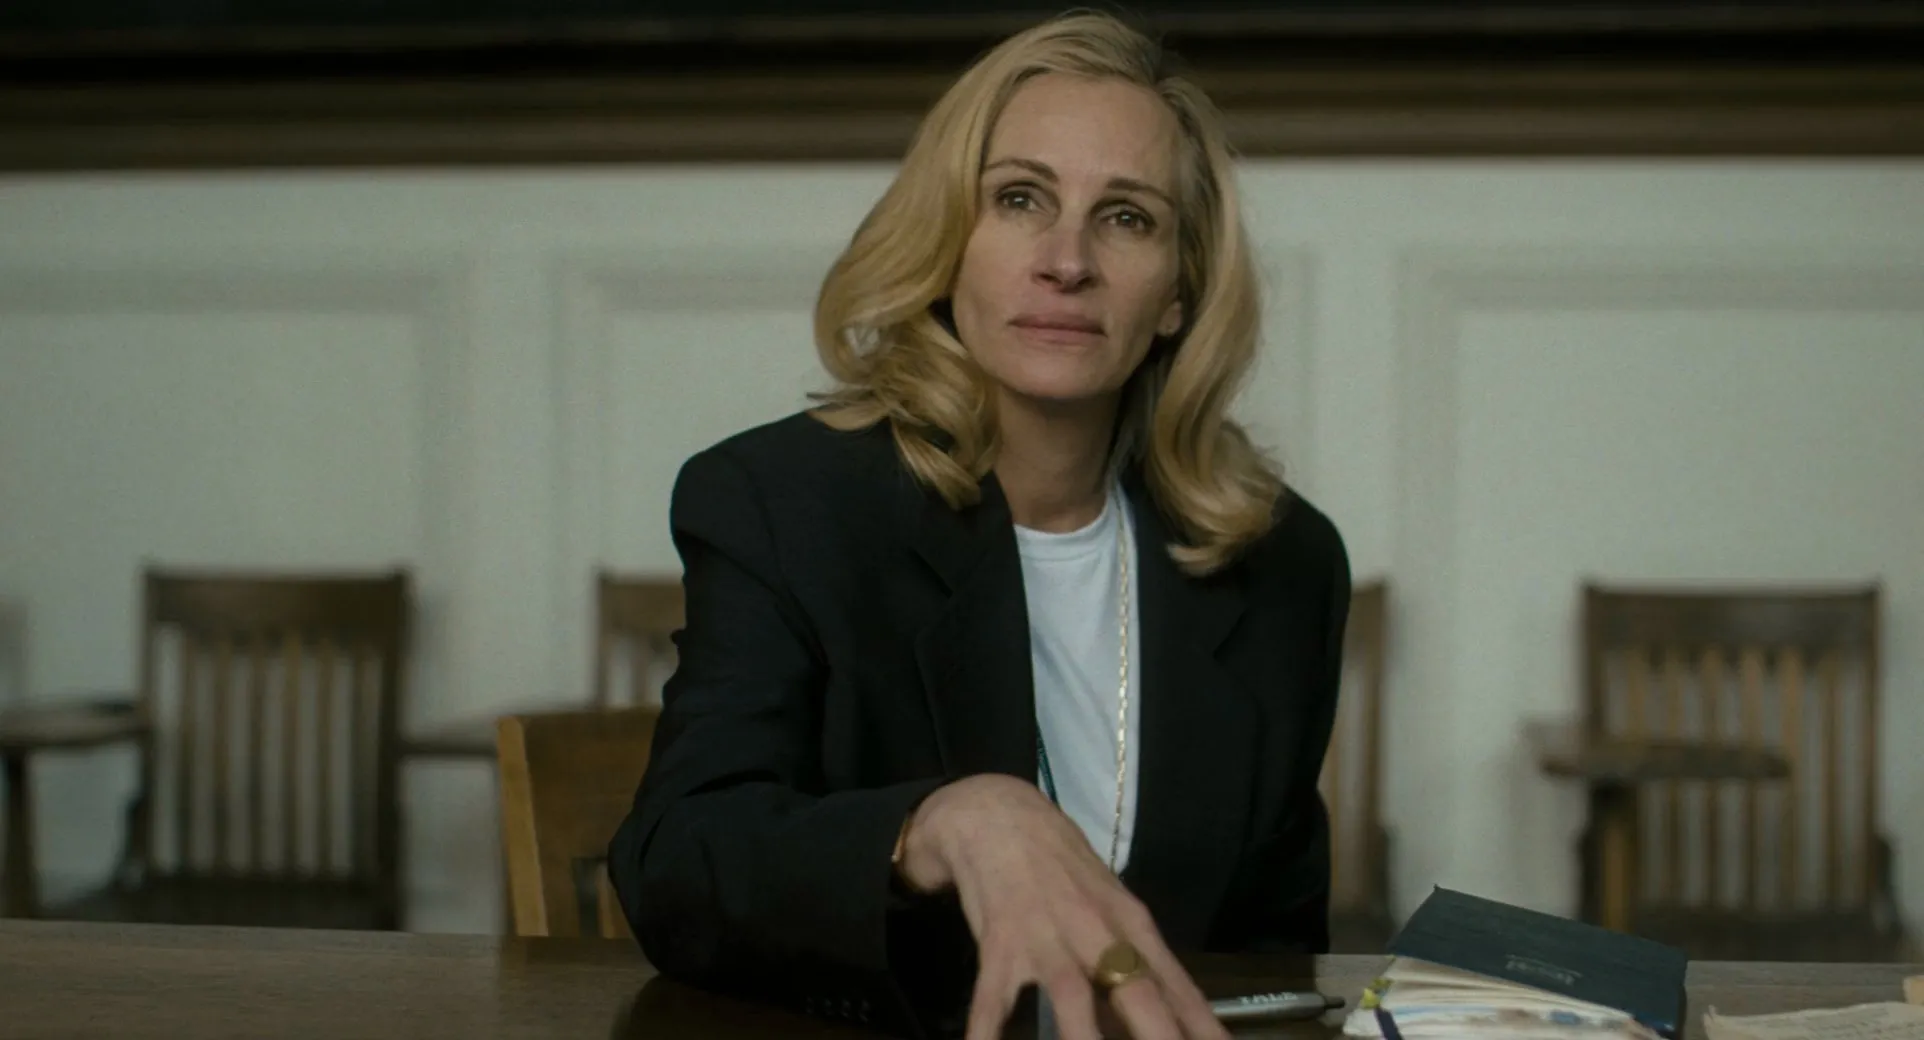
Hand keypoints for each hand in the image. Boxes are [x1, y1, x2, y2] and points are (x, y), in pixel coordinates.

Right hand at [897, 774, 1229, 1039]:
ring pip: (1072, 996)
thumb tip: (1168, 1018)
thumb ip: (1136, 961)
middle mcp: (1096, 932)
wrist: (999, 815)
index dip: (1202, 1025)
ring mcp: (1046, 938)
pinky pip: (992, 999)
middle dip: (1161, 1034)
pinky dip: (987, 1033)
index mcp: (1130, 924)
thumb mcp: (1110, 905)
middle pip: (1137, 991)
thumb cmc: (1062, 867)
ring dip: (1085, 1039)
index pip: (1176, 984)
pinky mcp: (999, 943)